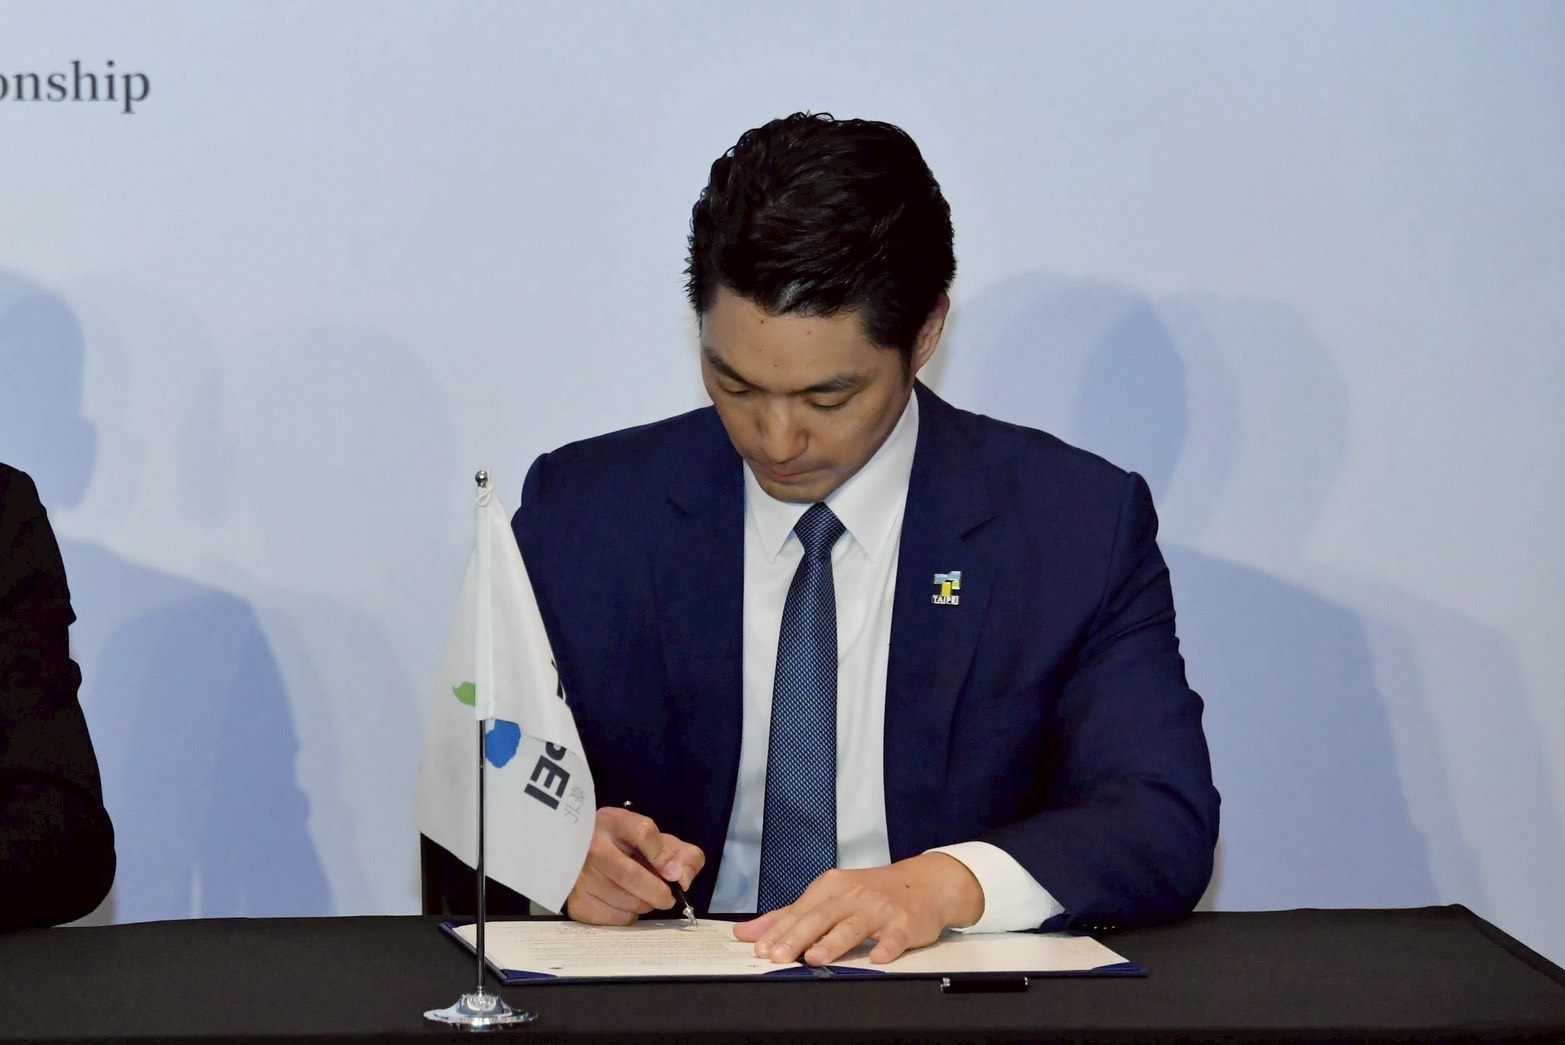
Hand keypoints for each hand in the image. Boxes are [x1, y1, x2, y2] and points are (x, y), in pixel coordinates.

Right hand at [565, 806, 704, 925]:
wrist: (579, 858)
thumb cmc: (623, 848)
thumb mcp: (653, 840)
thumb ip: (679, 852)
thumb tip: (682, 878)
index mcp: (614, 823)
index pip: (644, 833)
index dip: (663, 856)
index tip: (674, 873)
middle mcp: (593, 847)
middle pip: (633, 875)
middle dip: (659, 892)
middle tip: (667, 897)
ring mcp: (582, 876)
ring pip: (628, 902)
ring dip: (645, 904)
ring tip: (639, 895)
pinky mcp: (578, 903)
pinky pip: (617, 918)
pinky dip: (629, 915)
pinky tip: (622, 902)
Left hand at [733, 853, 983, 965]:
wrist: (925, 882)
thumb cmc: (872, 892)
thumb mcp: (830, 896)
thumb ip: (788, 916)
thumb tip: (745, 932)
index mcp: (832, 887)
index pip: (799, 910)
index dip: (778, 930)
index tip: (759, 948)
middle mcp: (854, 895)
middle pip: (821, 916)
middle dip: (797, 937)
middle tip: (778, 956)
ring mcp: (880, 908)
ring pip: (853, 925)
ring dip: (834, 941)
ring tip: (815, 957)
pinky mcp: (906, 923)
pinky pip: (895, 936)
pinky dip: (887, 946)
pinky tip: (879, 957)